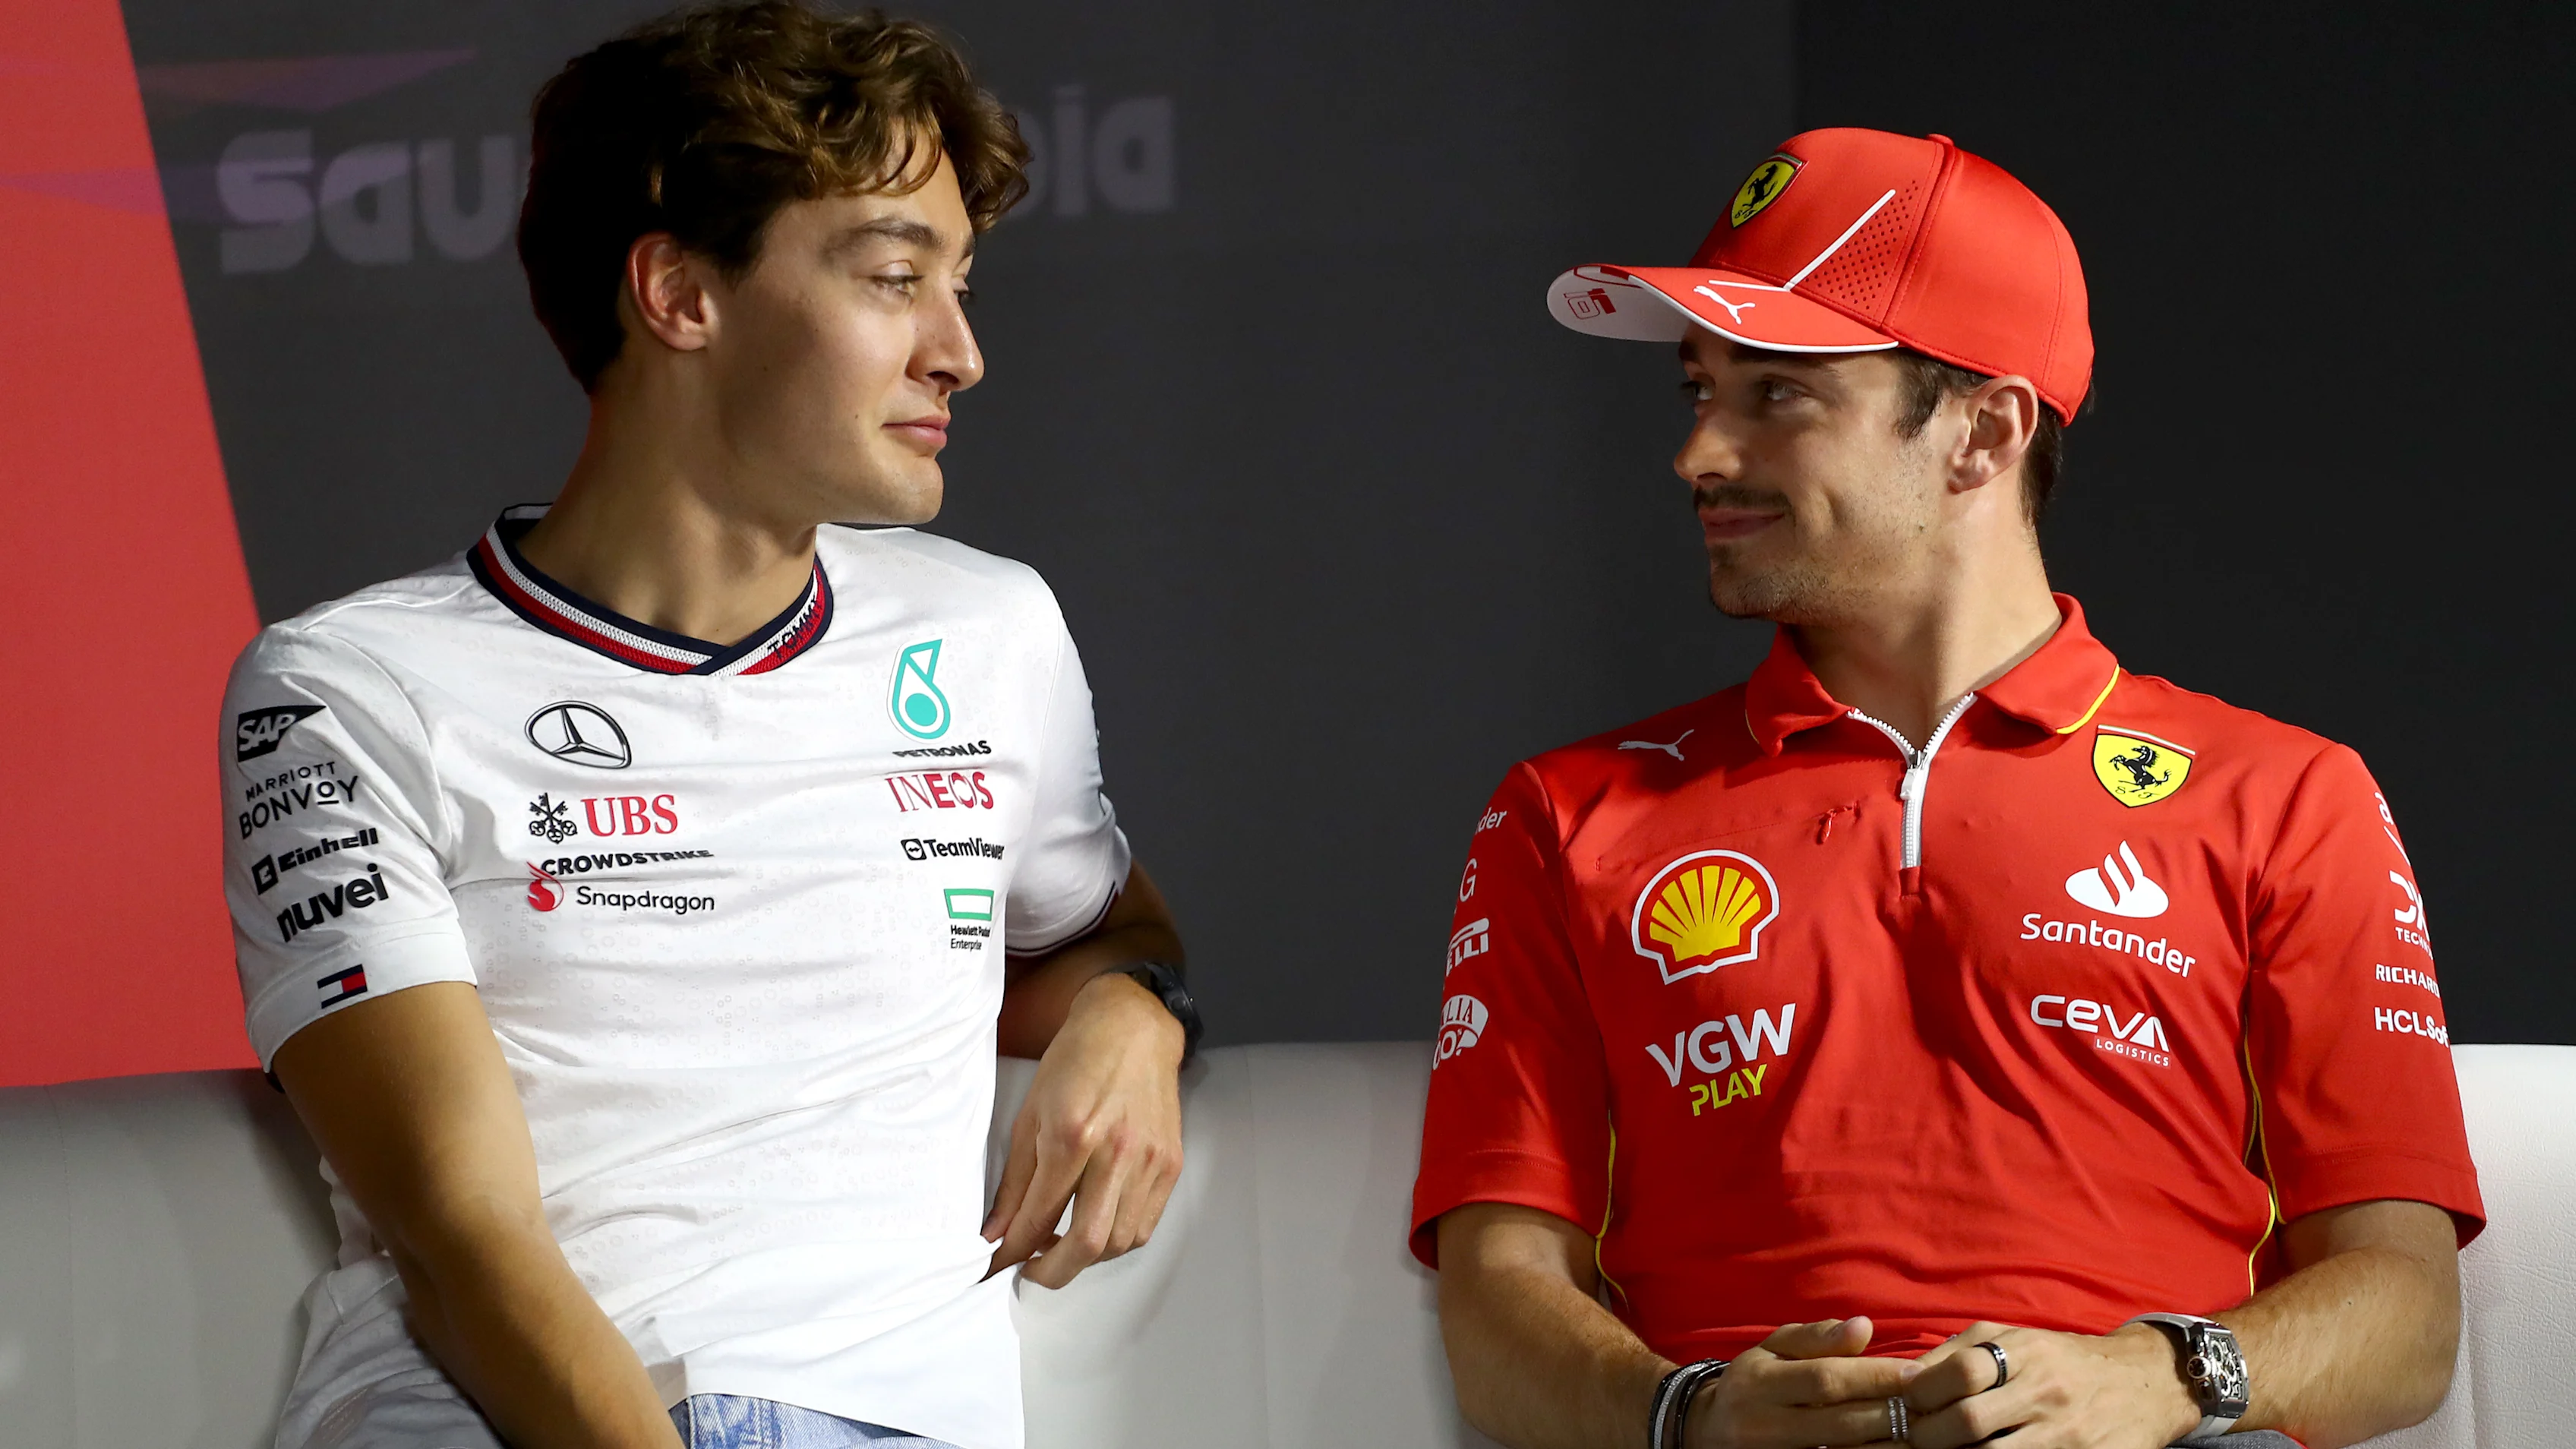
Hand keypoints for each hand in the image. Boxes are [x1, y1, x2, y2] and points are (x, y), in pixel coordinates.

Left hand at [983, 970, 1184, 1287]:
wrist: (1133, 1028)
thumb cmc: (1075, 1063)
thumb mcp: (1030, 1115)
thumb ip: (1015, 1182)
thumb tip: (997, 1234)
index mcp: (1072, 1136)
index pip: (1039, 1217)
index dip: (1012, 1253)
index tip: (995, 1266)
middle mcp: (1115, 1153)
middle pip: (1088, 1244)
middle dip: (1052, 1272)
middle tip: (1032, 1271)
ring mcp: (1150, 1160)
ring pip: (1120, 1242)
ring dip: (1086, 1257)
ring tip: (1063, 1244)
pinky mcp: (1171, 1164)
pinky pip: (1145, 1226)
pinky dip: (1118, 1240)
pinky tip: (1097, 1225)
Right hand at [1685, 1317, 1924, 1448]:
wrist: (1706, 1432)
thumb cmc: (1753, 1382)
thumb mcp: (1773, 1348)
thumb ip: (1817, 1338)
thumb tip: (1864, 1327)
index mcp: (1759, 1382)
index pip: (1826, 1379)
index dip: (1874, 1375)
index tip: (1917, 1370)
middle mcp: (1763, 1424)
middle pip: (1840, 1422)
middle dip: (1890, 1412)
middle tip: (1931, 1402)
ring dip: (1887, 1444)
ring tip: (1923, 1429)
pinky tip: (1893, 1448)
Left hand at [1899, 1322, 2199, 1448]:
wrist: (2143, 1385)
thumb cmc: (2062, 1360)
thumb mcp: (2016, 1339)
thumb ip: (1959, 1352)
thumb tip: (1906, 1376)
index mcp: (2027, 1353)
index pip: (1961, 1371)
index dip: (1922, 1390)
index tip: (1906, 1401)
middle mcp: (2046, 1393)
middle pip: (1970, 1421)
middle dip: (1928, 1434)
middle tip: (1913, 1437)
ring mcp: (2064, 1434)